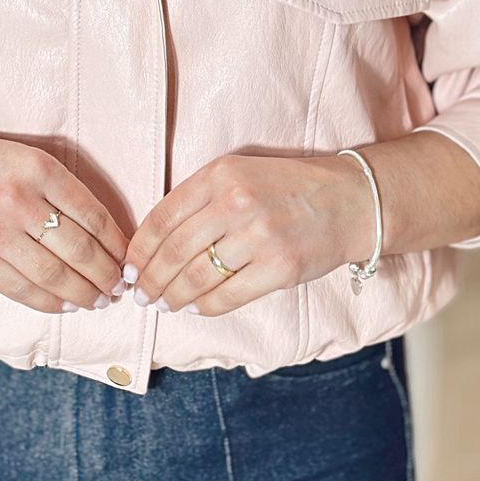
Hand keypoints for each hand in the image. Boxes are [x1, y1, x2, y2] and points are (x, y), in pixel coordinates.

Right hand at [0, 99, 129, 313]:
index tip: (129, 260)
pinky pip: (21, 290)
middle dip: (106, 275)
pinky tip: (66, 305)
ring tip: (99, 300)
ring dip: (84, 294)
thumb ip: (62, 191)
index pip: (93, 216)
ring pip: (53, 275)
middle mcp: (16, 200)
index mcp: (38, 169)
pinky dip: (50, 302)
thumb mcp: (28, 158)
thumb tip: (107, 237)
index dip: (118, 245)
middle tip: (119, 287)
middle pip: (78, 250)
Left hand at [125, 151, 373, 315]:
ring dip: (172, 297)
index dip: (140, 249)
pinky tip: (194, 308)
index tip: (130, 266)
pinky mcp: (279, 268)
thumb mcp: (240, 173)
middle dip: (150, 279)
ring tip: (162, 305)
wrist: (349, 200)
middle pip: (173, 252)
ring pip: (195, 278)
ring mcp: (259, 237)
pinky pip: (226, 296)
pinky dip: (204, 307)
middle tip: (140, 294)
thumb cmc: (288, 188)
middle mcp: (236, 203)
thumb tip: (155, 243)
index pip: (163, 217)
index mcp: (220, 174)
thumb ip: (200, 198)